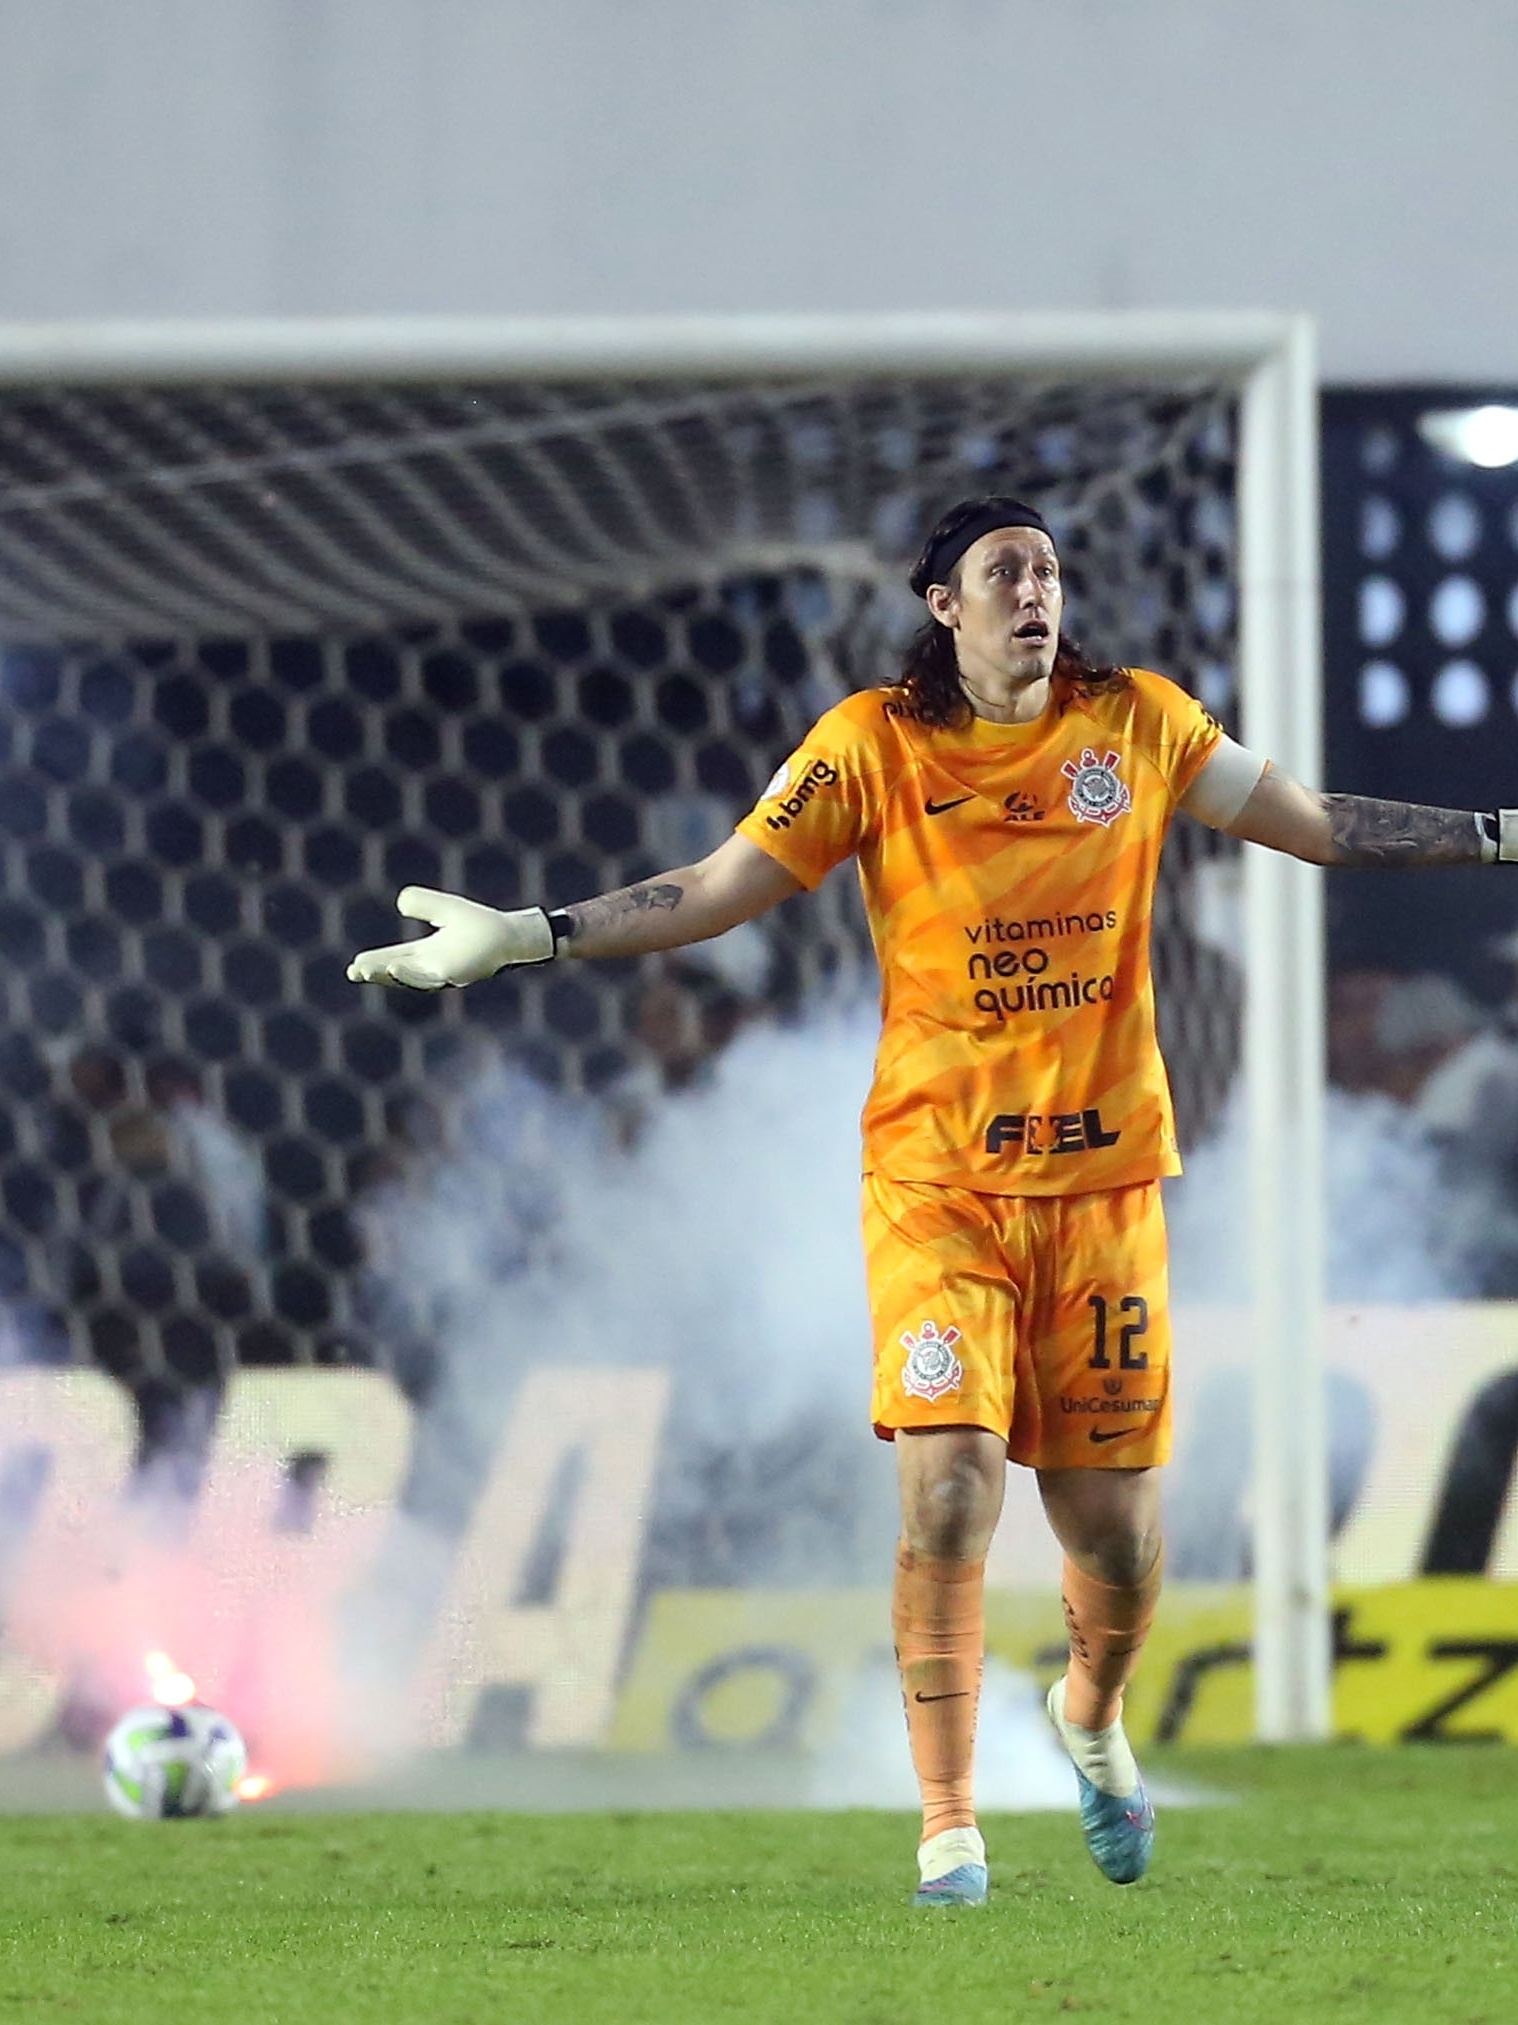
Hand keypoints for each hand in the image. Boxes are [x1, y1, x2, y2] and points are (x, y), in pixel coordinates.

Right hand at [347, 887, 555, 988]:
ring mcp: (443, 973)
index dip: (375, 963)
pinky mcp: (455, 975)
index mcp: (427, 954)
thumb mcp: (445, 908)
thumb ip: (423, 902)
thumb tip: (400, 903)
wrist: (509, 935)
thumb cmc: (481, 925)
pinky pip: (429, 976)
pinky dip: (409, 973)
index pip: (394, 959)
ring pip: (409, 978)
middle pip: (397, 973)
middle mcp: (432, 967)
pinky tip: (394, 965)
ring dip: (387, 975)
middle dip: (376, 973)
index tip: (355, 966)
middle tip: (353, 973)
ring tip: (366, 970)